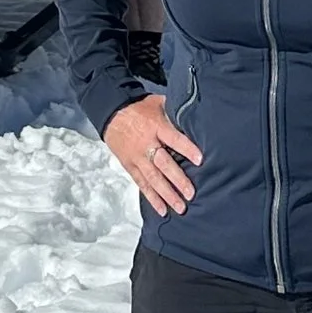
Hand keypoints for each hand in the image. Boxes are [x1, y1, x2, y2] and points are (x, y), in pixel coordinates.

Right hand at [102, 94, 199, 218]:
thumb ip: (174, 110)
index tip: (200, 160)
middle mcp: (146, 144)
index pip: (173, 138)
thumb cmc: (139, 109)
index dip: (186, 149)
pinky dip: (151, 198)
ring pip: (153, 178)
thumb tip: (196, 114)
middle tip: (191, 193)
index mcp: (155, 126)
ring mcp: (137, 157)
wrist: (111, 114)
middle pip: (163, 163)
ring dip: (167, 194)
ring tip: (180, 207)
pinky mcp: (130, 166)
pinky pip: (141, 183)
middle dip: (177, 179)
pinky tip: (162, 209)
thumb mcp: (157, 103)